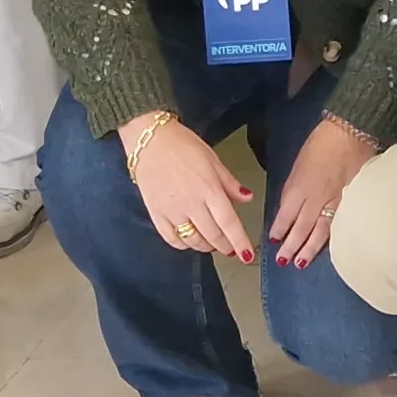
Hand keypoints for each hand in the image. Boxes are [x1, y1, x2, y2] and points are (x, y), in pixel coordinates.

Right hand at [124, 114, 255, 259]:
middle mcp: (191, 204)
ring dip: (206, 246)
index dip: (239, 242)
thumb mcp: (212, 159)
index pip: (229, 223)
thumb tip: (247, 198)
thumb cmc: (182, 145)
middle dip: (225, 246)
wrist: (149, 140)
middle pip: (213, 236)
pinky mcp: (156, 214)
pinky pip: (172, 239)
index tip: (246, 256)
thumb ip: (230, 182)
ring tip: (212, 244)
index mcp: (209, 189)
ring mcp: (172, 211)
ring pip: (193, 241)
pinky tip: (189, 241)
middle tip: (231, 249)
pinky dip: (183, 245)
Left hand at [266, 115, 380, 266]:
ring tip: (300, 263)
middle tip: (283, 262)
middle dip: (291, 247)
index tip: (274, 240)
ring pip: (319, 232)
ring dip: (308, 249)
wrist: (351, 133)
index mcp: (299, 187)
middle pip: (301, 229)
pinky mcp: (350, 203)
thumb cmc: (322, 143)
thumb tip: (289, 206)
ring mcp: (334, 203)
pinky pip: (338, 225)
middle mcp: (315, 199)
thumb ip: (294, 188)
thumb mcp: (299, 164)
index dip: (279, 230)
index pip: (285, 215)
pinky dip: (331, 239)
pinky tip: (327, 248)